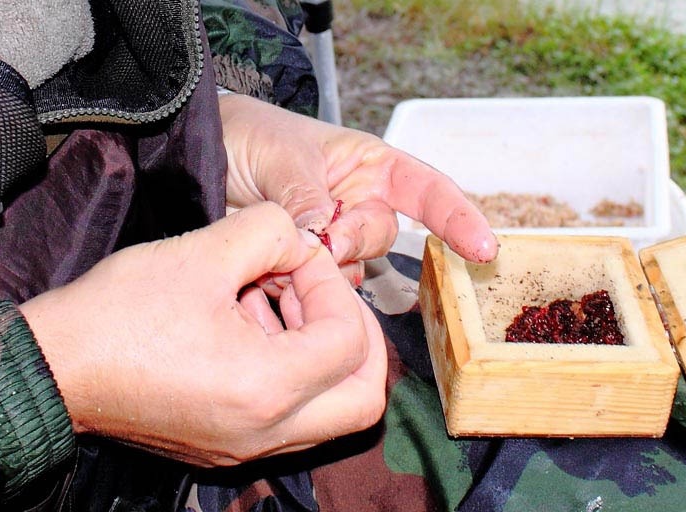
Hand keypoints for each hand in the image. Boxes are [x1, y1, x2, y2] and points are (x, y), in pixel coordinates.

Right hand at [19, 203, 386, 465]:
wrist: (49, 368)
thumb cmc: (115, 316)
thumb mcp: (202, 253)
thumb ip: (272, 231)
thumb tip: (303, 235)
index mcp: (267, 388)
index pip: (350, 341)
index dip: (334, 286)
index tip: (301, 257)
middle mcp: (265, 431)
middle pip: (364, 399)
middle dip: (360, 338)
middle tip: (329, 294)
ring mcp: (246, 446)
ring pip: (331, 411)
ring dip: (322, 352)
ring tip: (276, 300)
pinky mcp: (226, 445)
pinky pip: (290, 416)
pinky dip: (292, 371)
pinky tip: (250, 323)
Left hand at [220, 94, 498, 269]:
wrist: (202, 157)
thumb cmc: (250, 135)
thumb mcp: (282, 158)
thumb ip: (308, 198)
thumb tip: (327, 237)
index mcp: (371, 165)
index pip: (427, 191)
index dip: (459, 218)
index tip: (483, 248)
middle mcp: (361, 202)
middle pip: (381, 236)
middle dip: (353, 241)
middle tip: (320, 239)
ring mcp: (335, 236)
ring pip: (351, 266)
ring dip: (322, 266)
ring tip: (281, 244)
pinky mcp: (308, 266)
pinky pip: (322, 284)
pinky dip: (302, 283)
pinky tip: (273, 267)